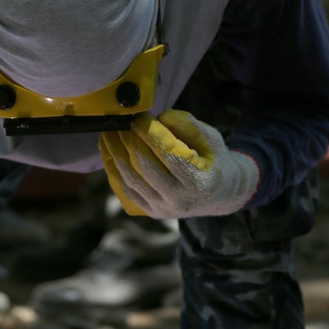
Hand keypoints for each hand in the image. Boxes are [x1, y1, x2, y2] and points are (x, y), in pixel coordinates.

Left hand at [100, 110, 257, 219]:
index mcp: (198, 181)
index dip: (150, 132)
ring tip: (108, 132)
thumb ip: (187, 126)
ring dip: (115, 152)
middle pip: (145, 165)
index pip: (168, 153)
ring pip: (131, 178)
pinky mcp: (151, 212)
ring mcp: (163, 208)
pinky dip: (113, 169)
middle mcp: (179, 199)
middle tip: (121, 121)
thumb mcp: (211, 139)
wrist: (220, 194)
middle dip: (129, 139)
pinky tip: (108, 151)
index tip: (139, 116)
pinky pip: (126, 189)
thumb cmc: (214, 160)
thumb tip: (160, 117)